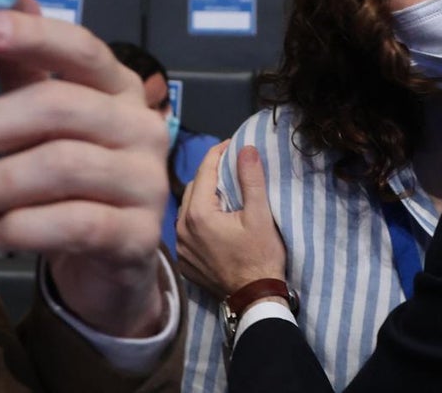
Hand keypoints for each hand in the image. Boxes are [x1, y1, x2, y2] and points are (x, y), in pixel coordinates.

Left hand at [0, 0, 168, 336]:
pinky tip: (0, 231)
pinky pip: (72, 223)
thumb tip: (15, 1)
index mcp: (120, 91)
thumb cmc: (73, 180)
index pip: (85, 50)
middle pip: (59, 106)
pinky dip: (20, 228)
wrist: (111, 256)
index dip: (37, 36)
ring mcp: (147, 181)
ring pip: (61, 165)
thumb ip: (29, 71)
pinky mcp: (138, 234)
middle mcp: (143, 128)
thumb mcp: (49, 124)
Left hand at [177, 144, 287, 298]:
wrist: (254, 297)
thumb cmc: (260, 256)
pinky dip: (199, 217)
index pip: (204, 170)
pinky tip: (216, 219)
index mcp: (198, 214)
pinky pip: (187, 228)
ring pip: (187, 208)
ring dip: (203, 196)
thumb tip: (246, 148)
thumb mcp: (260, 215)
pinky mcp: (184, 260)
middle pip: (193, 187)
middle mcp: (181, 228)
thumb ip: (251, 179)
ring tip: (224, 191)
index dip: (219, 153)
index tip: (234, 144)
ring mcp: (181, 246)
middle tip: (232, 166)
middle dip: (210, 173)